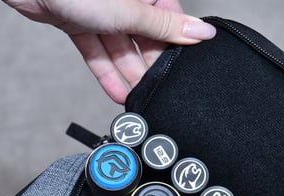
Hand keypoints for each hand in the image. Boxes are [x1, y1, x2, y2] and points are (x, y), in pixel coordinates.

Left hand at [2, 0, 215, 102]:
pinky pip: (98, 52)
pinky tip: (117, 91)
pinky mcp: (81, 25)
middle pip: (144, 39)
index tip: (179, 72)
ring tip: (137, 98)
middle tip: (156, 90)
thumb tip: (202, 32)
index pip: (168, 22)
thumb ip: (165, 26)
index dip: (173, 48)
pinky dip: (106, 72)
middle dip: (148, 66)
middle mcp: (125, 1)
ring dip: (127, 74)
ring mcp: (102, 13)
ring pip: (120, 49)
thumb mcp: (131, 11)